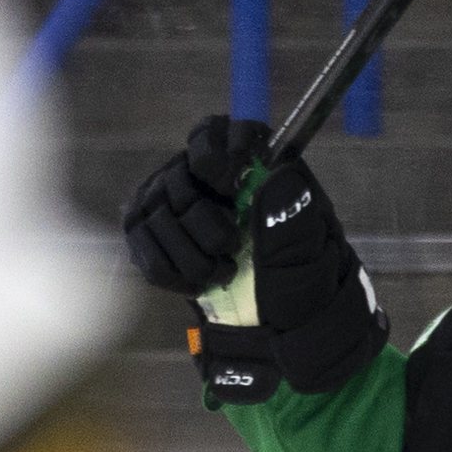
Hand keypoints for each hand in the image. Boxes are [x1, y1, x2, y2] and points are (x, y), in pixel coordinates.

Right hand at [119, 118, 384, 397]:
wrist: (281, 319)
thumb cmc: (299, 274)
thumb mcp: (307, 243)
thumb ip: (291, 210)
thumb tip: (274, 177)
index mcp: (244, 162)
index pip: (213, 132)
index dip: (215, 152)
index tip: (229, 181)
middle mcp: (200, 175)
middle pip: (179, 176)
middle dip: (204, 221)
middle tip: (229, 246)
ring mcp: (169, 202)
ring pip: (157, 212)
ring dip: (190, 252)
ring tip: (222, 271)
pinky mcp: (148, 234)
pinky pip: (143, 245)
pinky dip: (171, 270)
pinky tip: (198, 284)